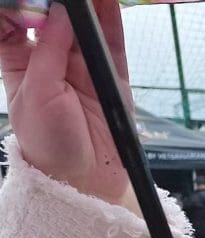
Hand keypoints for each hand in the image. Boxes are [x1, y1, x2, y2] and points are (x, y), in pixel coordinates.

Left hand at [0, 0, 132, 204]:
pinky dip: (113, 20)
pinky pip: (114, 42)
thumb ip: (48, 50)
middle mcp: (50, 57)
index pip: (14, 20)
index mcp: (20, 59)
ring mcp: (82, 64)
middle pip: (51, 15)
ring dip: (87, 7)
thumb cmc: (48, 141)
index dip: (20, 5)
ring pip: (84, 24)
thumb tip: (62, 12)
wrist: (82, 178)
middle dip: (53, 3)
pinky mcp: (112, 75)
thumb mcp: (37, 93)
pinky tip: (109, 3)